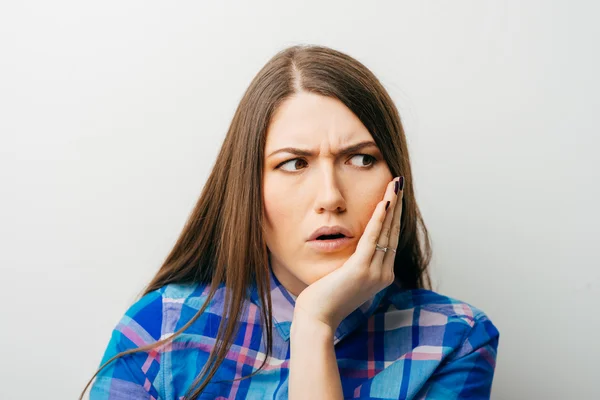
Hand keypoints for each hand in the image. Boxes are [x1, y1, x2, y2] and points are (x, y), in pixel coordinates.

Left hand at [293, 176, 403, 331]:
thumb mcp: (346, 277)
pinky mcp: (361, 269)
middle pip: (394, 231)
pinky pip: (372, 238)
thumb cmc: (326, 298)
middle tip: (399, 182)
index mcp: (382, 274)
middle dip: (397, 204)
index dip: (394, 215)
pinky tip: (384, 202)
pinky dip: (379, 219)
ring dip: (392, 205)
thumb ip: (357, 263)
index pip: (391, 238)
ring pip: (387, 231)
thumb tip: (358, 247)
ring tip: (396, 184)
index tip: (395, 195)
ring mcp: (375, 272)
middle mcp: (383, 273)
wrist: (317, 318)